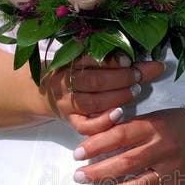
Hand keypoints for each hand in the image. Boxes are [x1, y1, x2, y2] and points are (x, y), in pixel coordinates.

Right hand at [40, 53, 165, 134]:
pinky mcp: (71, 121)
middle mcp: (65, 83)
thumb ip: (103, 57)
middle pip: (94, 81)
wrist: (45, 94)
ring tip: (136, 90)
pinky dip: (103, 122)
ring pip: (92, 102)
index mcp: (67, 63)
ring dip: (118, 97)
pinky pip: (85, 126)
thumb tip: (137, 57)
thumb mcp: (80, 60)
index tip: (128, 60)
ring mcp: (67, 104)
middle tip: (139, 76)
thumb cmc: (71, 74)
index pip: (89, 59)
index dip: (110, 60)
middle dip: (121, 78)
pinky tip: (119, 114)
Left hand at [72, 107, 184, 184]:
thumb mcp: (151, 117)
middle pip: (125, 163)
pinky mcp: (177, 184)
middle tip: (78, 178)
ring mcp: (170, 169)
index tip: (77, 154)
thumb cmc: (175, 122)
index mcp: (153, 127)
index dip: (96, 146)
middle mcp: (162, 148)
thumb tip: (94, 143)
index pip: (120, 137)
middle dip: (98, 172)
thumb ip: (126, 129)